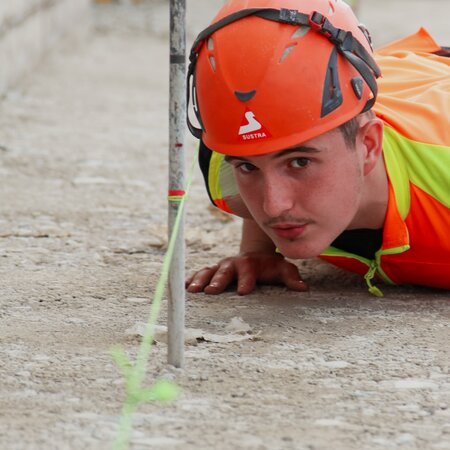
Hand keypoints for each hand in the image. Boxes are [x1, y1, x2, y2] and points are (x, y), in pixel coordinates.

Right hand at [185, 252, 307, 294]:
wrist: (256, 255)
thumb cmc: (270, 266)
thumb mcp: (283, 269)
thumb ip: (291, 278)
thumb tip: (303, 288)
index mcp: (251, 263)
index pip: (249, 272)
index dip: (246, 280)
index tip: (243, 291)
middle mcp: (234, 263)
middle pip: (225, 270)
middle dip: (218, 280)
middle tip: (212, 291)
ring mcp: (222, 266)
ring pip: (209, 271)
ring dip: (201, 280)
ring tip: (192, 290)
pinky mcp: (213, 270)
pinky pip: (201, 272)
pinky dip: (192, 278)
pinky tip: (184, 286)